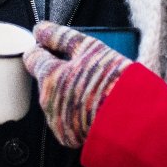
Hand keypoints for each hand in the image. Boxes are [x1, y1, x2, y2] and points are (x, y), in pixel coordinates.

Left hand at [23, 22, 132, 148]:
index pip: (32, 57)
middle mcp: (47, 102)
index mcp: (49, 77)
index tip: (56, 48)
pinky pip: (65, 119)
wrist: (134, 120)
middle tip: (84, 70)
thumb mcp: (89, 48)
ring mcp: (56, 122)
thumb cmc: (112, 79)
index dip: (44, 49)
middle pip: (45, 80)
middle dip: (59, 73)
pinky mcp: (68, 137)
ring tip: (92, 90)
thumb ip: (59, 36)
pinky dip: (75, 113)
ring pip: (55, 100)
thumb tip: (39, 29)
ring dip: (67, 93)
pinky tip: (93, 107)